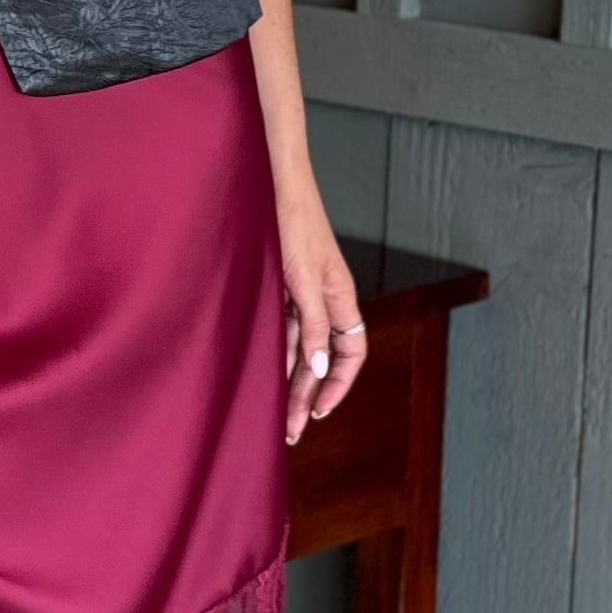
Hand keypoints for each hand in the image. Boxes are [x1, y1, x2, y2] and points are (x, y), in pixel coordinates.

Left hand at [275, 175, 364, 445]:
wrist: (272, 183)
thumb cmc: (292, 221)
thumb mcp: (303, 278)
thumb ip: (312, 325)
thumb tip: (320, 369)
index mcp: (341, 297)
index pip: (352, 353)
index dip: (338, 385)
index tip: (317, 410)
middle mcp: (324, 299)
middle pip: (322, 359)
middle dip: (307, 394)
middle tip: (288, 430)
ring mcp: (300, 293)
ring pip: (299, 347)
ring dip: (288, 379)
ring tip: (272, 414)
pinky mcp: (279, 286)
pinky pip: (280, 329)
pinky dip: (273, 352)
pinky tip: (259, 373)